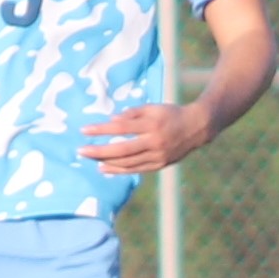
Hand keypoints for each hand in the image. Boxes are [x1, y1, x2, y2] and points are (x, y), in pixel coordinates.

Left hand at [82, 102, 207, 175]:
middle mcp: (154, 141)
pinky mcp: (159, 165)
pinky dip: (118, 170)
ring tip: (90, 159)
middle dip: (99, 151)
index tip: (84, 130)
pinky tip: (104, 168)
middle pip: (121, 149)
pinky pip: (135, 169)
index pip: (121, 127)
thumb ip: (133, 113)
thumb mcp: (153, 107)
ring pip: (127, 163)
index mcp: (152, 124)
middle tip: (80, 151)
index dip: (101, 129)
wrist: (197, 128)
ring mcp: (157, 155)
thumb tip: (112, 120)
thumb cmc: (171, 114)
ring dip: (106, 162)